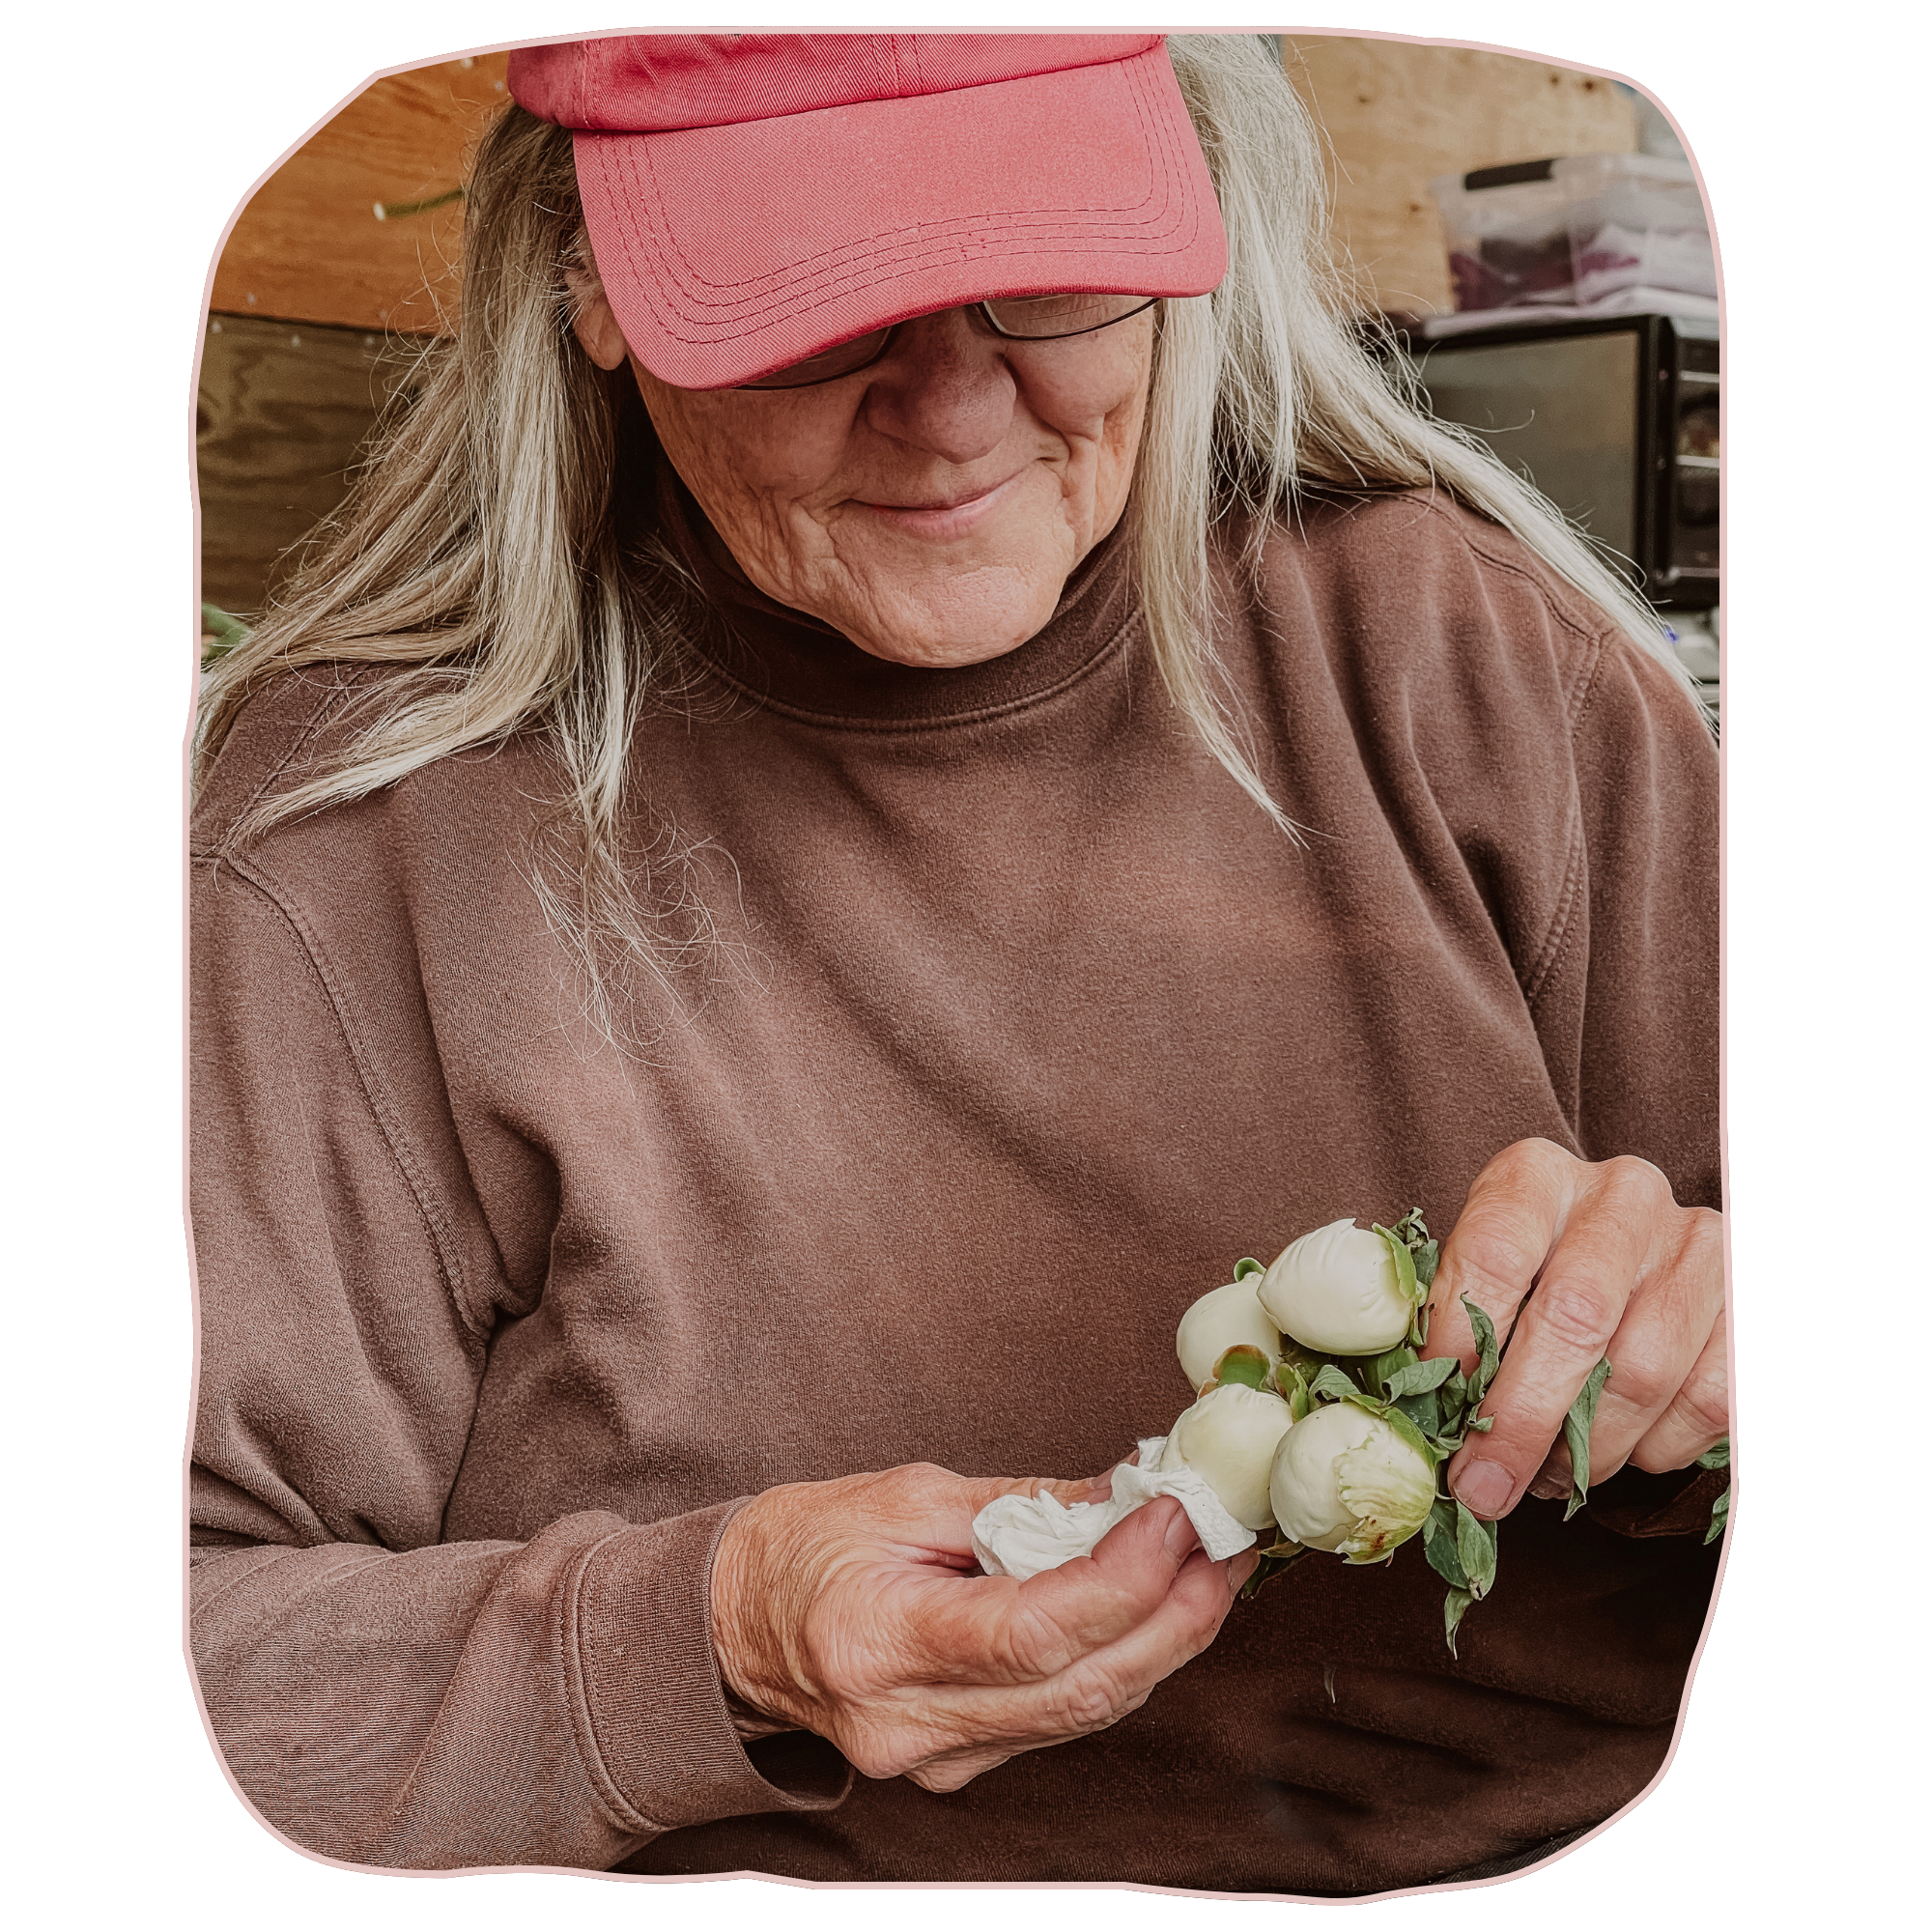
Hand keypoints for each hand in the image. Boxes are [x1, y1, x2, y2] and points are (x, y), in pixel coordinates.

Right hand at [711, 1462, 1256, 1790]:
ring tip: (1211, 1567)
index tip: (1178, 1516)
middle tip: (1225, 1545)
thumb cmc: (806, 1546)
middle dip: (1173, 1617)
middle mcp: (908, 1723)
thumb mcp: (907, 1495)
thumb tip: (1128, 1494)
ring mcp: (934, 1762)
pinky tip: (1155, 1610)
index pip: (1031, 1632)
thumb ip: (1022, 1504)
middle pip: (1079, 1689)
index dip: (1123, 1578)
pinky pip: (1061, 1719)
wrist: (734, 1628)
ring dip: (1163, 1641)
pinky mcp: (957, 1770)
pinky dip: (1118, 1662)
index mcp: (878, 1642)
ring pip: (1085, 1714)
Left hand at [1419, 1140, 1727, 1520]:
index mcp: (1536, 1177)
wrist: (1634, 1255)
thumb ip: (1450, 1327)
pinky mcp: (1744, 1303)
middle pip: (1574, 1317)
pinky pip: (1706, 1402)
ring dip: (1588, 1449)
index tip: (1442, 1418)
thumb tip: (1422, 1423)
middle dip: (1523, 1421)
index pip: (1493, 1253)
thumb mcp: (1478, 1276)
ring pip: (1642, 1371)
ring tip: (1548, 1474)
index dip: (1462, 1345)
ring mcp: (1695, 1245)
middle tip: (1486, 1487)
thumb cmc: (1533, 1275)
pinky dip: (1655, 1448)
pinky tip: (1619, 1449)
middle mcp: (1622, 1196)